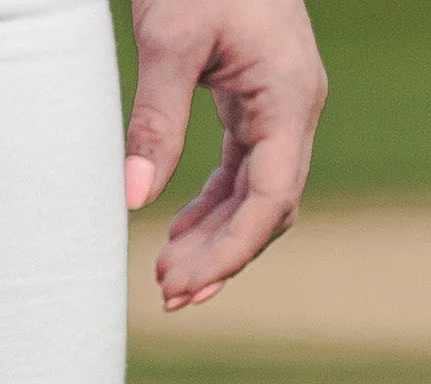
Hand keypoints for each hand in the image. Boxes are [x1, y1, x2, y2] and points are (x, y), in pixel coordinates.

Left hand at [126, 0, 327, 310]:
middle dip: (221, 259)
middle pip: (269, 209)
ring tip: (166, 280)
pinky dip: (212, 212)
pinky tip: (176, 238)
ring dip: (215, 243)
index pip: (273, 198)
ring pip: (256, 199)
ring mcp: (279, 109)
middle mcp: (295, 108)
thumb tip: (134, 199)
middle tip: (166, 297)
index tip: (182, 285)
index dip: (230, 252)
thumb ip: (154, 119)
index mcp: (290, 96)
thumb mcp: (169, 39)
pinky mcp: (255, 106)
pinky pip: (242, 176)